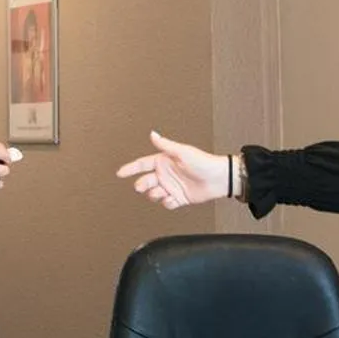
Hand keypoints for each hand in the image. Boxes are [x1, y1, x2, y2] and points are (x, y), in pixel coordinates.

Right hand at [116, 132, 232, 209]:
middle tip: (143, 186)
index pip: (142, 164)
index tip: (119, 173)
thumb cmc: (204, 163)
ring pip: (153, 194)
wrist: (219, 179)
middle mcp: (165, 174)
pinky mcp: (178, 198)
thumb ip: (165, 145)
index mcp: (164, 161)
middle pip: (145, 181)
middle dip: (142, 185)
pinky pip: (166, 204)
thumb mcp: (182, 152)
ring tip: (164, 192)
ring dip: (156, 195)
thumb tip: (153, 134)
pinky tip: (174, 199)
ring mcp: (171, 187)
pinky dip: (168, 203)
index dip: (130, 168)